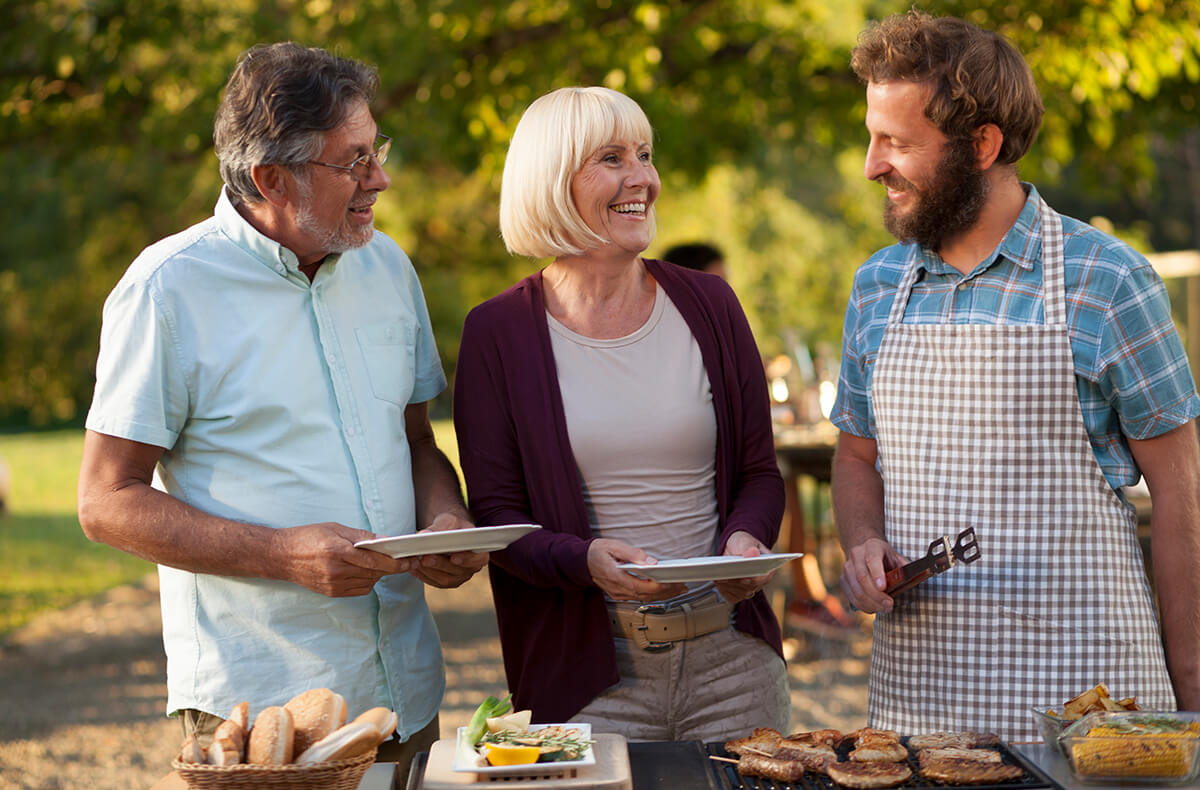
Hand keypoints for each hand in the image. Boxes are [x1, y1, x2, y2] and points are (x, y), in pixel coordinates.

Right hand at [275, 522, 410, 597]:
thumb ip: (361, 536)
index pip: (375, 561)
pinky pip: (359, 589)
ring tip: (380, 562)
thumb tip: (385, 540)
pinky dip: (367, 581)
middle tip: (405, 560)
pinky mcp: (332, 593)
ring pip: (369, 582)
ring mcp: (334, 584)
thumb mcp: (335, 528)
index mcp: (338, 551)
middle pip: (375, 573)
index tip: (410, 561)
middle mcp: (337, 570)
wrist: (281, 556)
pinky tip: (364, 571)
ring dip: (379, 573)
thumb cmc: (308, 537)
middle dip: (392, 567)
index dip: (396, 562)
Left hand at [405, 511, 489, 588]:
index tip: (453, 557)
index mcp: (480, 553)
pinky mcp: (444, 581)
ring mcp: (458, 577)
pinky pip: (433, 581)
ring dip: (428, 571)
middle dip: (440, 564)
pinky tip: (412, 566)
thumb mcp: (449, 521)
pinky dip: (421, 574)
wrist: (447, 532)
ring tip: (415, 561)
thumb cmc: (452, 525)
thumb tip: (423, 535)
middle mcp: (471, 568)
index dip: (467, 559)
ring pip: (444, 579)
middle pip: (457, 571)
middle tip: (426, 557)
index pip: (478, 559)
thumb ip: (439, 528)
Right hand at [587, 538, 687, 602]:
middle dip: (667, 592)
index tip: (674, 581)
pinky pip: (640, 597)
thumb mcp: (613, 546)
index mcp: (616, 577)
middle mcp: (618, 590)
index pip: (642, 587)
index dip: (660, 586)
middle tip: (683, 585)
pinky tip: (664, 590)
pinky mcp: (620, 594)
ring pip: (645, 599)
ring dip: (663, 595)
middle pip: (647, 595)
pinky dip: (654, 595)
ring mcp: (619, 594)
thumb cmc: (596, 552)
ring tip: (679, 589)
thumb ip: (632, 553)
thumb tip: (650, 561)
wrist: (580, 562)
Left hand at [714, 531, 774, 602]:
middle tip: (724, 576)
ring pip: (740, 592)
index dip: (754, 579)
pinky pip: (732, 596)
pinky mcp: (739, 594)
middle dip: (736, 581)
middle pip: (750, 587)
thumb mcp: (745, 541)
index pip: (765, 577)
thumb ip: (749, 547)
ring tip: (718, 577)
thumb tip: (752, 554)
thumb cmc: (742, 543)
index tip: (743, 578)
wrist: (733, 549)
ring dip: (729, 585)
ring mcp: (751, 589)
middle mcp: (761, 581)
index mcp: (769, 567)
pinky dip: (724, 589)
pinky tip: (718, 580)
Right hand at [839, 536, 907, 613]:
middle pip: (862, 577)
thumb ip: (904, 567)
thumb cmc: (885, 557)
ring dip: (871, 603)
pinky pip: (851, 597)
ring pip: (856, 590)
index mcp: (872, 546)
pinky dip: (863, 606)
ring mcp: (847, 567)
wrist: (865, 551)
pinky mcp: (843, 580)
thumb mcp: (897, 557)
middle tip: (889, 605)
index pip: (872, 559)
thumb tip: (915, 578)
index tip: (883, 588)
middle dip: (876, 595)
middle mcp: (856, 555)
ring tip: (884, 608)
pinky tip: (874, 608)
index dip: (876, 574)